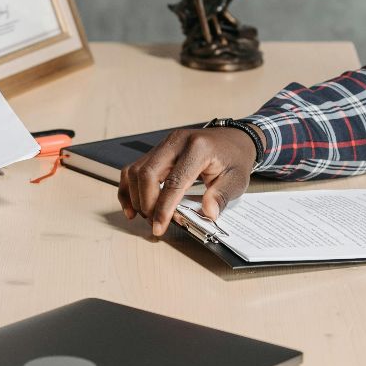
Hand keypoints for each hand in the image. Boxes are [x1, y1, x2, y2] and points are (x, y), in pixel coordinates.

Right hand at [118, 127, 256, 237]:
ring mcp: (164, 144)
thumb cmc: (234, 158)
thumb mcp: (236, 179)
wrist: (233, 139)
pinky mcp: (157, 150)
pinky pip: (134, 168)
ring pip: (136, 170)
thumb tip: (208, 213)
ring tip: (147, 216)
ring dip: (136, 197)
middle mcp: (176, 142)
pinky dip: (129, 188)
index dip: (163, 208)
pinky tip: (132, 206)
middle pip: (147, 173)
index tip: (159, 226)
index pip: (174, 181)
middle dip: (146, 203)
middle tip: (154, 223)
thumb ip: (221, 196)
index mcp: (198, 148)